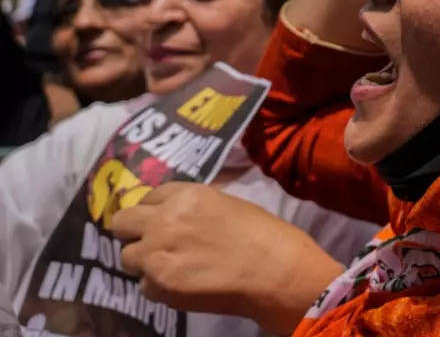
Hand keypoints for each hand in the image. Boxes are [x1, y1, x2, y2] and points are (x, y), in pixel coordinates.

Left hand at [111, 182, 342, 334]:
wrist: (275, 270)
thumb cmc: (262, 233)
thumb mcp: (226, 204)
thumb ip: (193, 207)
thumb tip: (174, 214)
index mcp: (184, 195)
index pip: (147, 197)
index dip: (153, 210)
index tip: (160, 220)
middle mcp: (163, 221)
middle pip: (121, 223)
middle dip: (133, 232)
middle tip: (152, 242)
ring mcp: (157, 254)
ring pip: (128, 257)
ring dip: (145, 262)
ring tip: (170, 267)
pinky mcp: (159, 285)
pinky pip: (144, 286)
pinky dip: (159, 287)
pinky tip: (183, 284)